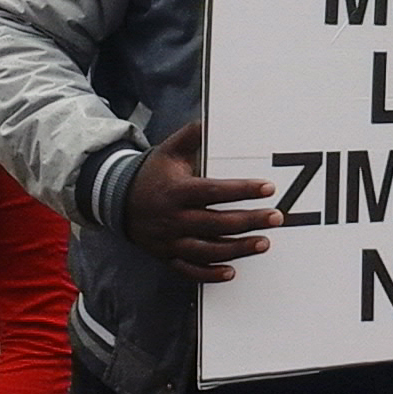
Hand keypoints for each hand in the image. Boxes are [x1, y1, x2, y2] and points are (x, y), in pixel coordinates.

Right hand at [123, 122, 283, 282]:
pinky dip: (210, 273)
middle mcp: (173, 218)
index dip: (242, 190)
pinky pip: (189, 270)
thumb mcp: (169, 150)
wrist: (116, 200)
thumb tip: (212, 120)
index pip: (214, 191)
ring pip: (207, 250)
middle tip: (276, 217)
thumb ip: (192, 135)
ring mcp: (169, 241)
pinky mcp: (167, 256)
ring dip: (237, 249)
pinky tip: (231, 272)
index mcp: (176, 191)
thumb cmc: (152, 173)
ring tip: (263, 243)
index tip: (268, 188)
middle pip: (216, 223)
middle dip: (249, 221)